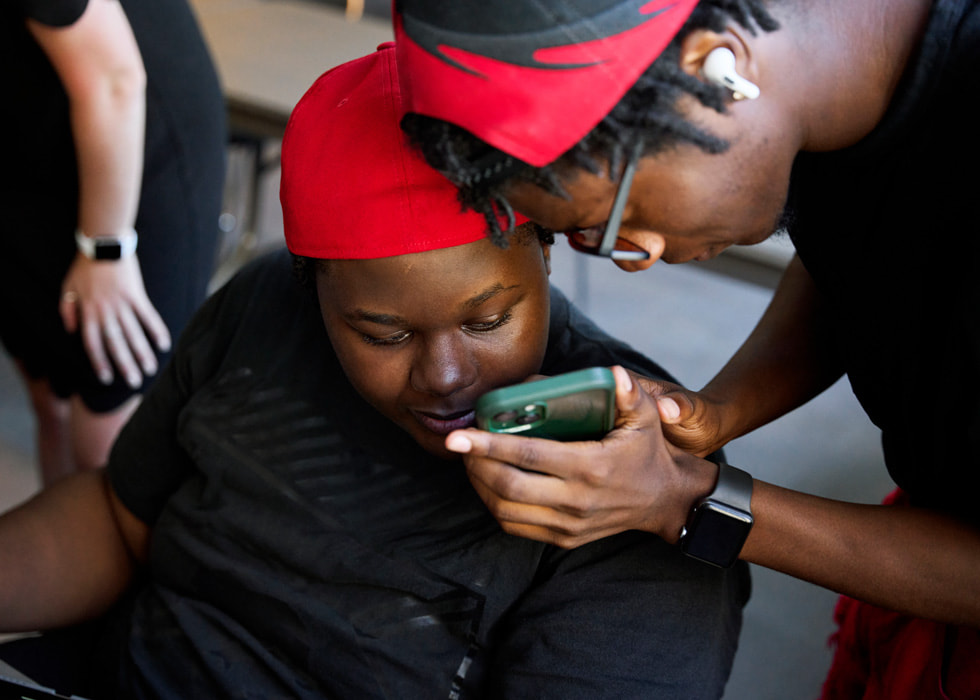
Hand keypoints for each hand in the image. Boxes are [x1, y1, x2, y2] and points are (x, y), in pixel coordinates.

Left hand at [59, 253, 170, 387]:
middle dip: (125, 365)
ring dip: (143, 353)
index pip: (93, 344)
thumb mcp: (67, 288)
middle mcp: (105, 312)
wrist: (102, 244)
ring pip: (133, 334)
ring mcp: (122, 304)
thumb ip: (66, 311)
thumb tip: (70, 331)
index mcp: (87, 312)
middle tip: (135, 383)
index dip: (100, 362)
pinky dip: (156, 330)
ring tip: (151, 369)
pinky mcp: (137, 295)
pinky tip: (164, 344)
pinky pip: (148, 316)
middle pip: (116, 344)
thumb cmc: (84, 266)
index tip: (107, 378)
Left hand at [447, 366, 716, 547]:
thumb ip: (629, 394)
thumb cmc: (647, 453)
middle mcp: (577, 500)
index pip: (528, 455)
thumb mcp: (646, 419)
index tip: (459, 436)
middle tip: (460, 443)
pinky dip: (494, 505)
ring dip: (480, 485)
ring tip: (472, 460)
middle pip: (508, 486)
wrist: (663, 501)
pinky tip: (489, 483)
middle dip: (476, 464)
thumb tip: (613, 374)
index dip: (489, 445)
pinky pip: (516, 526)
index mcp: (591, 467)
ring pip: (505, 510)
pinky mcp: (564, 538)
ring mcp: (569, 524)